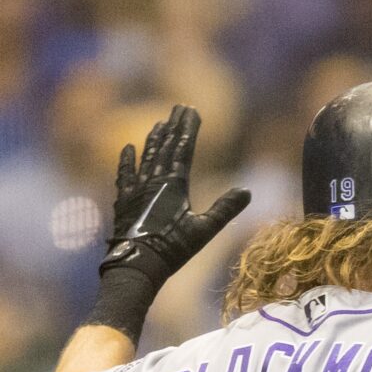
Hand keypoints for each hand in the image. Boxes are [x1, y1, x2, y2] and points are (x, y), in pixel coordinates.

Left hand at [103, 105, 249, 287]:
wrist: (137, 264)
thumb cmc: (173, 248)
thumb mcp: (205, 230)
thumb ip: (225, 209)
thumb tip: (247, 191)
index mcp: (174, 184)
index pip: (183, 149)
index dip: (188, 129)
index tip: (192, 110)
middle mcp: (154, 181)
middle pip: (165, 147)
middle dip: (173, 126)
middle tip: (178, 108)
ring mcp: (137, 189)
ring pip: (146, 157)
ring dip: (154, 139)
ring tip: (159, 123)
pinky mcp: (124, 201)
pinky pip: (125, 174)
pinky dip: (127, 160)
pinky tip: (128, 149)